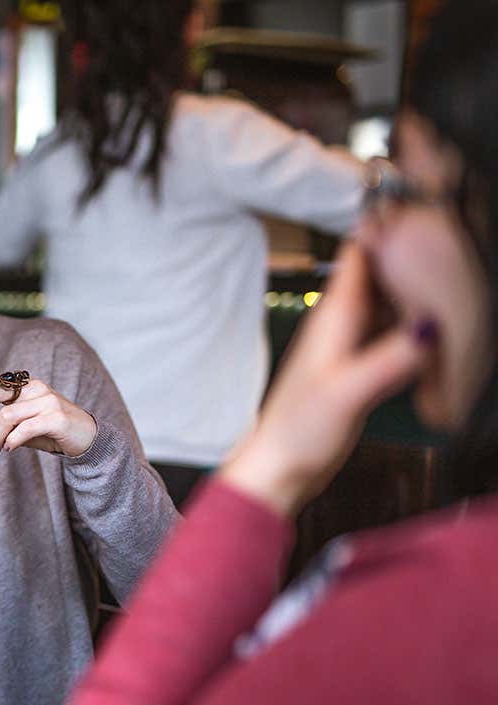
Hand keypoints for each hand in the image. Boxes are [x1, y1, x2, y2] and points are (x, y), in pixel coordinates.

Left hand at [0, 377, 97, 457]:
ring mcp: (46, 400)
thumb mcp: (18, 434)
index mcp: (23, 388)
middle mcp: (34, 388)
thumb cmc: (51, 433)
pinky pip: (24, 428)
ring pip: (6, 415)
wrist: (88, 439)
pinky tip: (10, 448)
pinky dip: (12, 440)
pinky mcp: (56, 417)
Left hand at [221, 243, 429, 517]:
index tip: (423, 205)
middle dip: (415, 256)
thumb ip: (389, 359)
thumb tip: (431, 326)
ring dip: (419, 291)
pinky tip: (439, 331)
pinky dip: (417, 327)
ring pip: (393, 302)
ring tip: (455, 280)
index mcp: (336, 316)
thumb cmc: (299, 430)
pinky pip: (396, 333)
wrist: (281, 467)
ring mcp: (353, 343)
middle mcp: (344, 322)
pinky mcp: (362, 367)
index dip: (389, 225)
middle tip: (455, 243)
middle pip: (384, 273)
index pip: (361, 253)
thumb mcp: (348, 392)